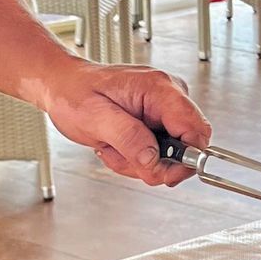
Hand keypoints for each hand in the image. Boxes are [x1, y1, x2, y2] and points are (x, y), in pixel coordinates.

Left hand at [28, 56, 210, 187]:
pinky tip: (118, 146)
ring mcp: (164, 110)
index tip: (160, 171)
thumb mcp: (96, 118)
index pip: (196, 129)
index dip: (185, 158)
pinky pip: (159, 154)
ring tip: (114, 146)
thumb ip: (129, 138)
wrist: (64, 88)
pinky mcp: (158, 122)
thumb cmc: (75, 94)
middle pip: (187, 147)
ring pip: (172, 157)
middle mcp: (169, 96)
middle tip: (123, 156)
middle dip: (155, 163)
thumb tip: (154, 159)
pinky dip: (137, 159)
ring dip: (140, 162)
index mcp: (159, 88)